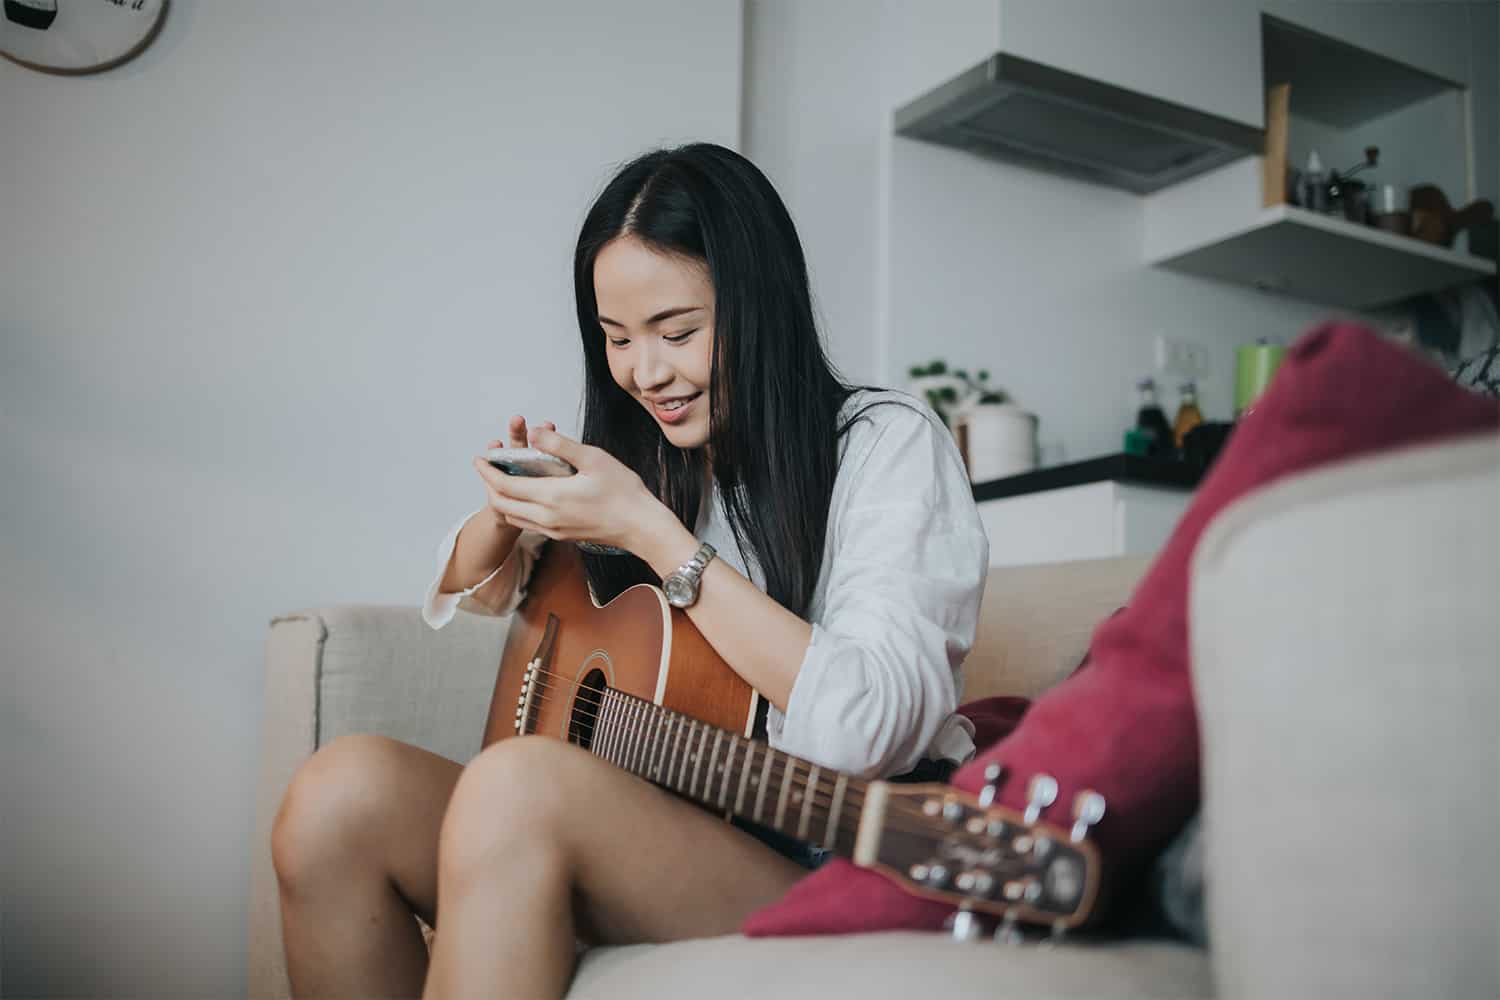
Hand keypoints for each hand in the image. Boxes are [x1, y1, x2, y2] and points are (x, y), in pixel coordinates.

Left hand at [471, 426, 667, 552]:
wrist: (642, 527)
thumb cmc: (624, 492)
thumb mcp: (593, 459)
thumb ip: (560, 445)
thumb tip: (534, 433)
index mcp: (551, 497)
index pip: (505, 486)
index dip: (488, 472)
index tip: (479, 458)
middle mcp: (546, 518)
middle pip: (502, 505)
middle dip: (488, 486)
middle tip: (486, 468)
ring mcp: (553, 530)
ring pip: (513, 517)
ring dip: (501, 499)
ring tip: (501, 480)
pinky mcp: (561, 536)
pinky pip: (528, 524)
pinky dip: (517, 509)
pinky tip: (525, 496)